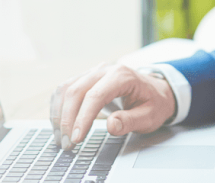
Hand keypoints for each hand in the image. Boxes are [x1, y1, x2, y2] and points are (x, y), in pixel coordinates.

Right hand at [48, 63, 174, 150]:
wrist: (156, 90)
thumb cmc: (153, 103)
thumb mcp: (150, 116)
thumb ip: (130, 121)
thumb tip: (110, 126)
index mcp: (121, 76)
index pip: (95, 96)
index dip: (83, 118)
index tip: (77, 138)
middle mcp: (104, 70)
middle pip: (76, 91)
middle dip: (67, 119)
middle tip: (67, 144)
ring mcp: (93, 72)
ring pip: (66, 89)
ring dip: (59, 114)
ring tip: (61, 138)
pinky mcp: (85, 78)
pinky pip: (65, 89)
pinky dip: (58, 106)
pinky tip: (58, 123)